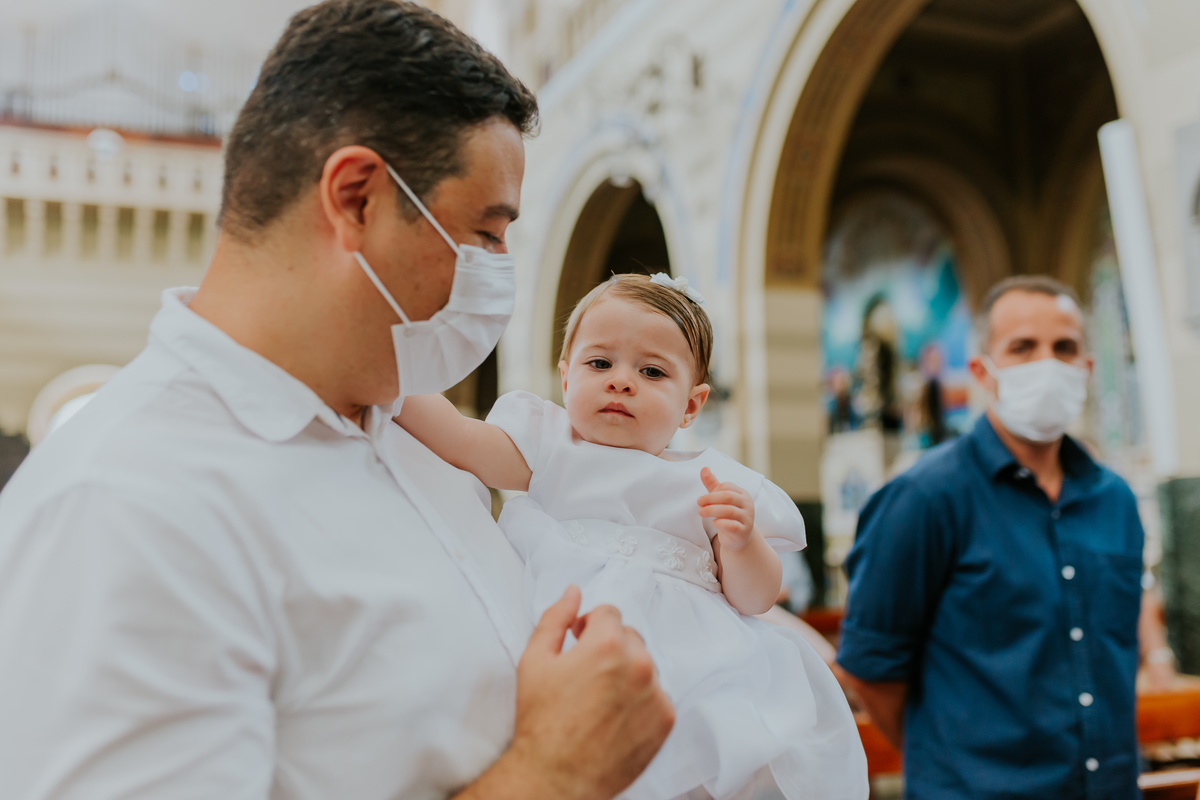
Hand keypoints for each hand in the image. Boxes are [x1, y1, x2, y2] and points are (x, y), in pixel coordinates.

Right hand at [501, 586, 674, 799]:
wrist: (555, 777)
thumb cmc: (541, 722)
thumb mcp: (535, 660)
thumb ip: (555, 618)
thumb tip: (573, 592)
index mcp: (608, 644)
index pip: (609, 613)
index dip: (588, 627)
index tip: (578, 643)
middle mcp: (639, 664)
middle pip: (629, 637)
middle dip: (608, 648)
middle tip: (585, 675)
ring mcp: (656, 693)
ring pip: (644, 666)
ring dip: (626, 673)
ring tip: (598, 699)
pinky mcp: (665, 720)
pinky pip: (657, 695)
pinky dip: (640, 700)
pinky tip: (614, 716)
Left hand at [697, 467, 754, 551]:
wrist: (740, 538)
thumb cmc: (729, 516)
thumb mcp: (721, 499)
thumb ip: (713, 484)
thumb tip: (704, 468)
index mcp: (742, 494)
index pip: (727, 487)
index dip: (713, 491)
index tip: (703, 499)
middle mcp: (747, 504)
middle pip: (728, 496)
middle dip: (710, 499)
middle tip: (698, 503)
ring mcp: (747, 518)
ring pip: (729, 511)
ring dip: (712, 510)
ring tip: (701, 512)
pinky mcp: (744, 531)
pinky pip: (732, 526)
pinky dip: (721, 523)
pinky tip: (714, 523)